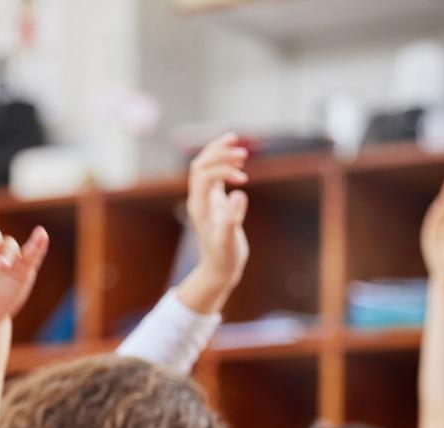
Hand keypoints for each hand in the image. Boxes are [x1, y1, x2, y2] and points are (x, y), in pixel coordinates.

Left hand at [186, 133, 250, 292]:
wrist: (220, 269)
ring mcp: (206, 199)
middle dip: (219, 154)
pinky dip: (224, 164)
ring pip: (205, 166)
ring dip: (219, 153)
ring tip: (237, 143)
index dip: (223, 168)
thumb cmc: (224, 257)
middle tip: (243, 152)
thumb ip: (232, 218)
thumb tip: (239, 193)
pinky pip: (215, 175)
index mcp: (199, 205)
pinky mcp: (215, 201)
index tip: (244, 176)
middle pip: (200, 165)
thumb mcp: (229, 240)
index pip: (203, 174)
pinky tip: (240, 162)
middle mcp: (199, 199)